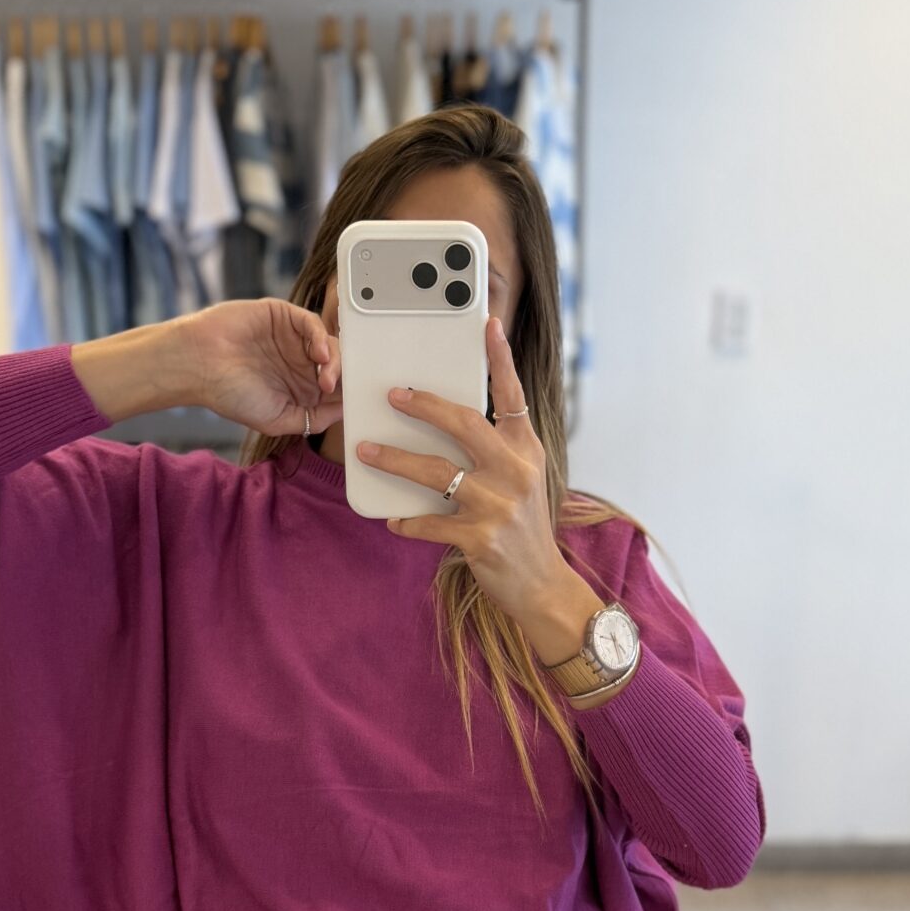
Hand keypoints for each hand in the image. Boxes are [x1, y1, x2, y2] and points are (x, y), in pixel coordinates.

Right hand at [171, 297, 340, 439]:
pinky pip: (312, 323)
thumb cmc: (230, 394)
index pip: (334, 388)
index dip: (346, 393)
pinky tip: (320, 354)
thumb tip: (344, 412)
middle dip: (344, 377)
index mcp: (299, 387)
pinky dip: (321, 337)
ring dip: (335, 360)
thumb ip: (312, 419)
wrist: (199, 364)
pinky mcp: (283, 316)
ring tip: (326, 377)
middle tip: (335, 388)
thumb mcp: (277, 420)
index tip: (354, 402)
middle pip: (337, 365)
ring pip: (329, 344)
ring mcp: (292, 339)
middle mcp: (298, 363)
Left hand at [360, 316, 598, 650]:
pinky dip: (407, 521)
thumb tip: (447, 422)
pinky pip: (429, 523)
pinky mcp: (480, 538)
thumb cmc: (524, 528)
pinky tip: (392, 519)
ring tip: (366, 450)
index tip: (488, 325)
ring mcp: (498, 505)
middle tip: (393, 394)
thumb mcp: (522, 480)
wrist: (542, 585)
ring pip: (436, 472)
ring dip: (395, 460)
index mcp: (527, 451)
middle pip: (465, 424)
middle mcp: (515, 472)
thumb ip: (496, 451)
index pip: (514, 396)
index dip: (500, 359)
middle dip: (424, 406)